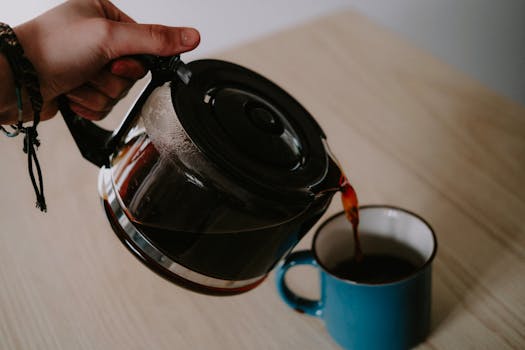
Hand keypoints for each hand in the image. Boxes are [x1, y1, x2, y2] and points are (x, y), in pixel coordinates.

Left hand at [13, 0, 199, 120]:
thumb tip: (192, 36)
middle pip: (132, 73)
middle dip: (111, 79)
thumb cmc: (51, 48)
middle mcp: (98, 41)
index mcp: (105, 16)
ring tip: (74, 81)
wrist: (15, 81)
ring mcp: (89, 67)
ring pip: (117, 93)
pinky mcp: (81, 90)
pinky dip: (87, 105)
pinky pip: (103, 107)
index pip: (145, 45)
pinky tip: (70, 94)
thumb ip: (154, 39)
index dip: (134, 61)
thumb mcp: (109, 36)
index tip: (116, 62)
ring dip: (96, 93)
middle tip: (89, 69)